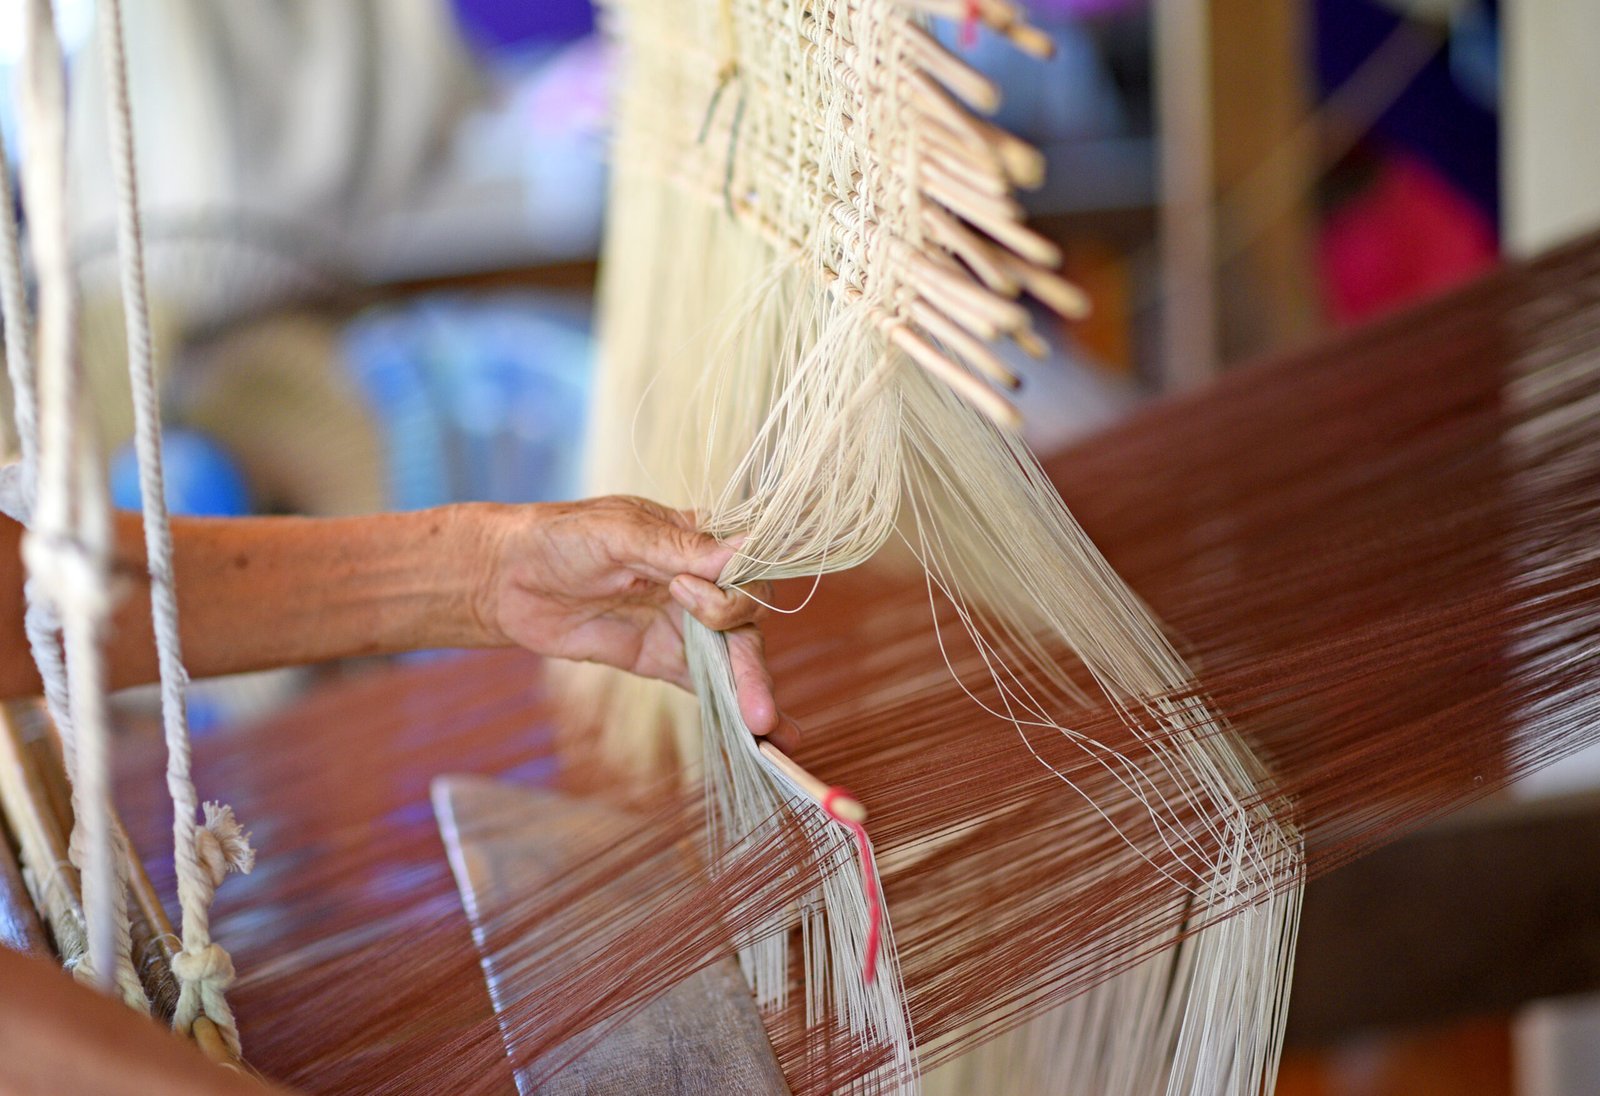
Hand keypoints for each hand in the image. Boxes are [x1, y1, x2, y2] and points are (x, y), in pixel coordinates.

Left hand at [475, 496, 798, 750]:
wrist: (509, 579)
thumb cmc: (562, 538)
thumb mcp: (619, 533)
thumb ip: (680, 548)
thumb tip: (745, 549)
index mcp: (699, 544)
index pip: (746, 572)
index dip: (733, 592)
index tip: (685, 593)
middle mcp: (702, 585)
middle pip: (747, 625)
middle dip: (753, 667)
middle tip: (757, 710)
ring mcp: (684, 625)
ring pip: (733, 660)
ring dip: (754, 693)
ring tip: (769, 734)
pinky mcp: (661, 659)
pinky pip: (704, 684)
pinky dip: (729, 709)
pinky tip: (757, 738)